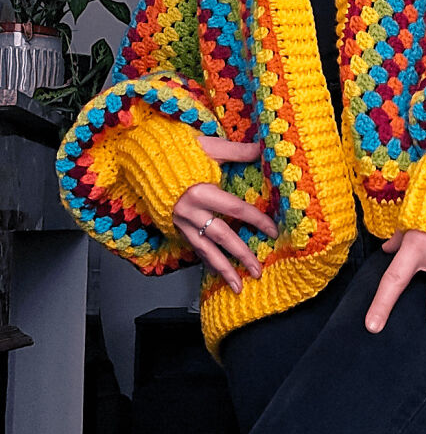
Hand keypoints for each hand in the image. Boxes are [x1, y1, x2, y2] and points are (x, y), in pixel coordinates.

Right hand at [172, 136, 277, 293]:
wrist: (143, 158)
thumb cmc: (177, 149)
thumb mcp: (209, 147)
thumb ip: (237, 151)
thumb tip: (263, 148)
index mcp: (201, 191)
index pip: (236, 209)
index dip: (256, 220)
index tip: (273, 231)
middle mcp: (190, 211)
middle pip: (221, 237)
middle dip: (241, 255)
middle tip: (258, 271)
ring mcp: (181, 222)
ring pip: (205, 250)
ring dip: (222, 269)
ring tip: (238, 286)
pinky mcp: (175, 226)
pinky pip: (194, 247)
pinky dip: (206, 260)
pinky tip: (217, 271)